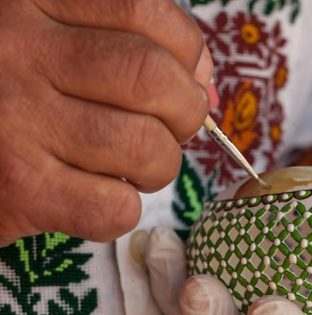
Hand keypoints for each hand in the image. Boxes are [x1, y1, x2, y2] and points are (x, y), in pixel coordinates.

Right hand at [0, 0, 210, 246]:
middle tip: (169, 132)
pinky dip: (124, 210)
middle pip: (153, 81)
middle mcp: (21, 51)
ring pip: (144, 147)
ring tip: (136, 169)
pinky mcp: (18, 191)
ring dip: (159, 167)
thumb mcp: (52, 41)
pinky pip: (112, 208)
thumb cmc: (6, 90)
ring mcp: (17, 123)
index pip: (144, 12)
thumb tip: (205, 80)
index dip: (187, 55)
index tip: (187, 84)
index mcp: (33, 1)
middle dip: (185, 116)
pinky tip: (102, 201)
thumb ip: (126, 45)